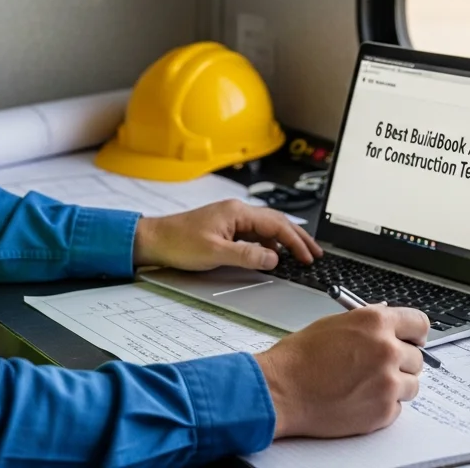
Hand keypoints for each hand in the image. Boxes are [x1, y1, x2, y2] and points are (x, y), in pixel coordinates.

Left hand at [132, 199, 322, 270]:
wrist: (154, 240)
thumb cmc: (179, 242)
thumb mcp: (216, 253)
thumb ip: (248, 256)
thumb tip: (274, 258)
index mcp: (237, 212)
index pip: (277, 224)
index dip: (296, 241)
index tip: (308, 256)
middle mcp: (237, 211)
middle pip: (276, 222)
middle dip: (297, 238)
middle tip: (315, 253)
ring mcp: (231, 218)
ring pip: (267, 227)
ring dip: (284, 241)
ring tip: (299, 255)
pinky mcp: (225, 227)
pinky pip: (254, 233)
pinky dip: (268, 243)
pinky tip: (271, 255)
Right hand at [254, 306, 429, 438]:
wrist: (281, 391)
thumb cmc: (299, 359)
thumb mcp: (334, 325)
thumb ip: (367, 322)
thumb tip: (386, 319)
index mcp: (376, 322)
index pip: (420, 323)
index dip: (416, 334)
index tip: (413, 340)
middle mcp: (387, 350)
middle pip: (417, 357)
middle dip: (401, 362)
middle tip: (379, 367)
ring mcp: (388, 382)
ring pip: (411, 384)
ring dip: (394, 385)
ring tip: (364, 385)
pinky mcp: (384, 411)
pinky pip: (397, 407)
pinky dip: (383, 405)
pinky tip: (359, 398)